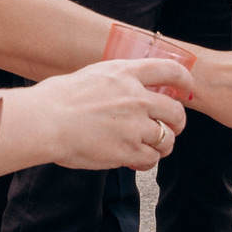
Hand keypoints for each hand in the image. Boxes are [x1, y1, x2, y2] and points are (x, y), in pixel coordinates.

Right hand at [14, 59, 191, 171]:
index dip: (185, 80)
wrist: (44, 121)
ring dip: (161, 145)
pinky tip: (133, 160)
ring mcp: (134, 125)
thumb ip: (118, 80)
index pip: (170, 70)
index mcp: (125, 74)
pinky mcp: (128, 151)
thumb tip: (130, 87)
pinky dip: (146, 161)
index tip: (187, 89)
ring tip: (147, 148)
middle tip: (170, 128)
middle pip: (176, 112)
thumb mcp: (93, 75)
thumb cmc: (58, 99)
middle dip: (177, 123)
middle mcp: (136, 98)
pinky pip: (151, 159)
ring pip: (167, 139)